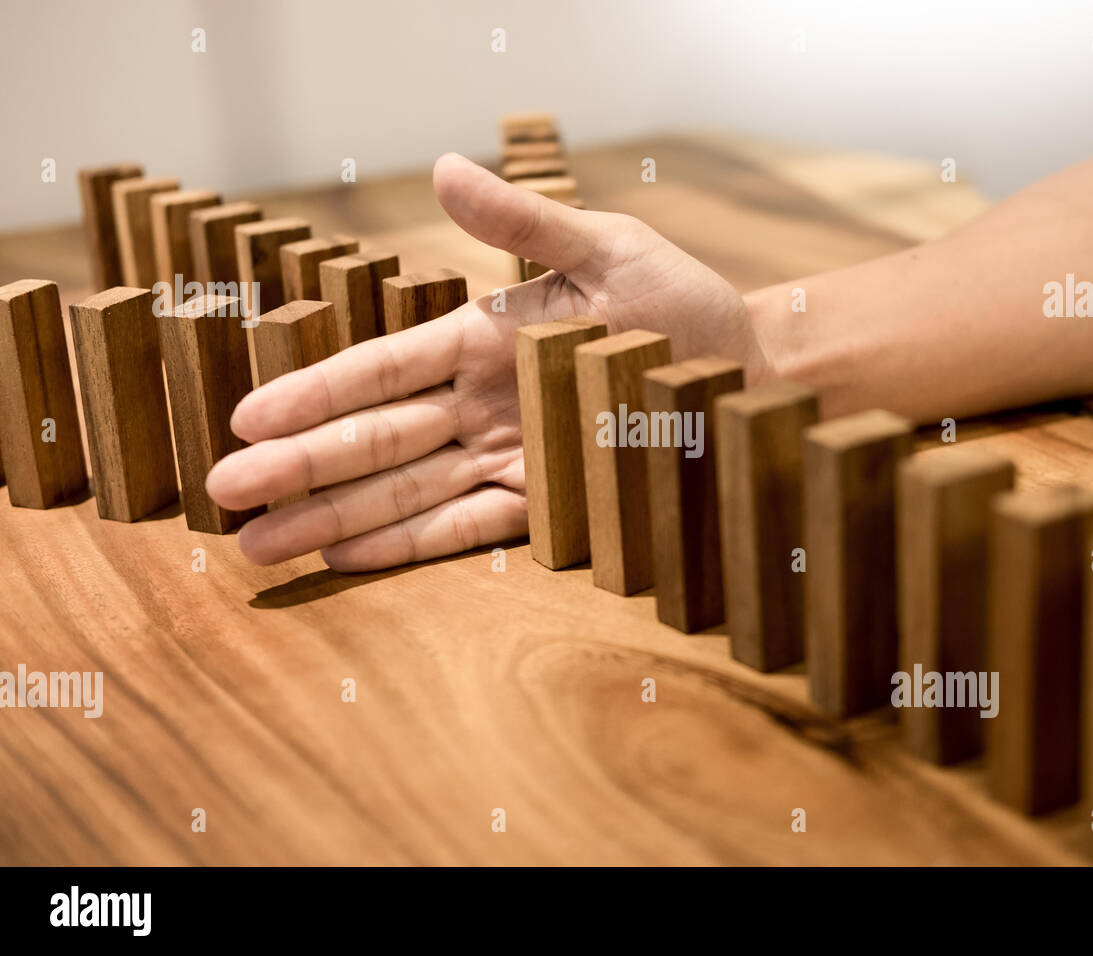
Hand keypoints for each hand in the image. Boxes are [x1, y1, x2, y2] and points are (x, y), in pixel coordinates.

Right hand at [205, 153, 760, 570]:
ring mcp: (509, 458)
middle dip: (298, 469)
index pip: (383, 370)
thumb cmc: (679, 306)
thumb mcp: (608, 251)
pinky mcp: (544, 504)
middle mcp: (483, 404)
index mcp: (487, 339)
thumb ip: (524, 223)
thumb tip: (444, 166)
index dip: (314, 393)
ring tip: (262, 548)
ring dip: (334, 519)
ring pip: (404, 492)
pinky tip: (347, 560)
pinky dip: (409, 545)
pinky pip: (466, 529)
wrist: (747, 376)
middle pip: (375, 440)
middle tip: (221, 498)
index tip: (246, 418)